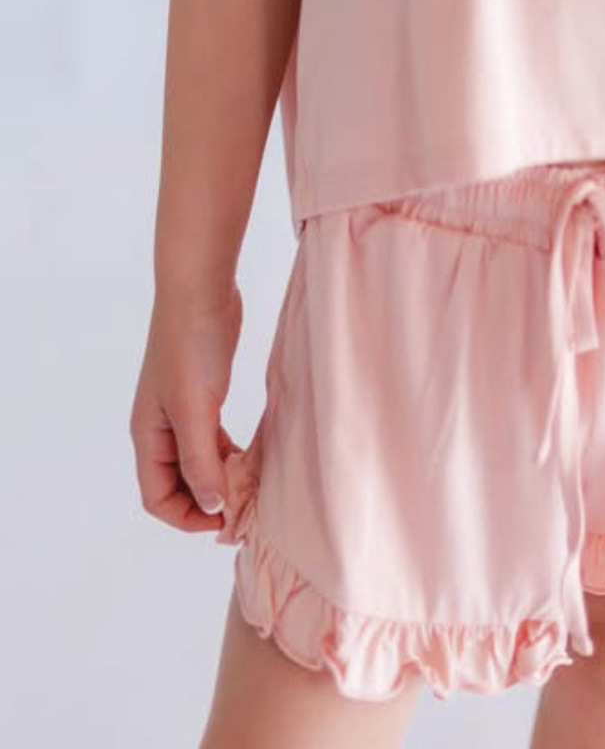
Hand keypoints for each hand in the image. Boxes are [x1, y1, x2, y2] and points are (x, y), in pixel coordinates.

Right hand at [129, 283, 244, 531]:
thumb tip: (211, 508)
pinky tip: (252, 456)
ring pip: (198, 463)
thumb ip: (200, 460)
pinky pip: (213, 440)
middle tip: (246, 506)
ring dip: (221, 478)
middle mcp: (160, 429)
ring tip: (252, 485)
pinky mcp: (203, 396)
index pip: (157, 498)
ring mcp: (182, 412)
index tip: (227, 518)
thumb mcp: (195, 409)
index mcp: (148, 436)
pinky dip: (229, 454)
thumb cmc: (191, 346)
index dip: (188, 517)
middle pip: (178, 485)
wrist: (200, 290)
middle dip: (207, 501)